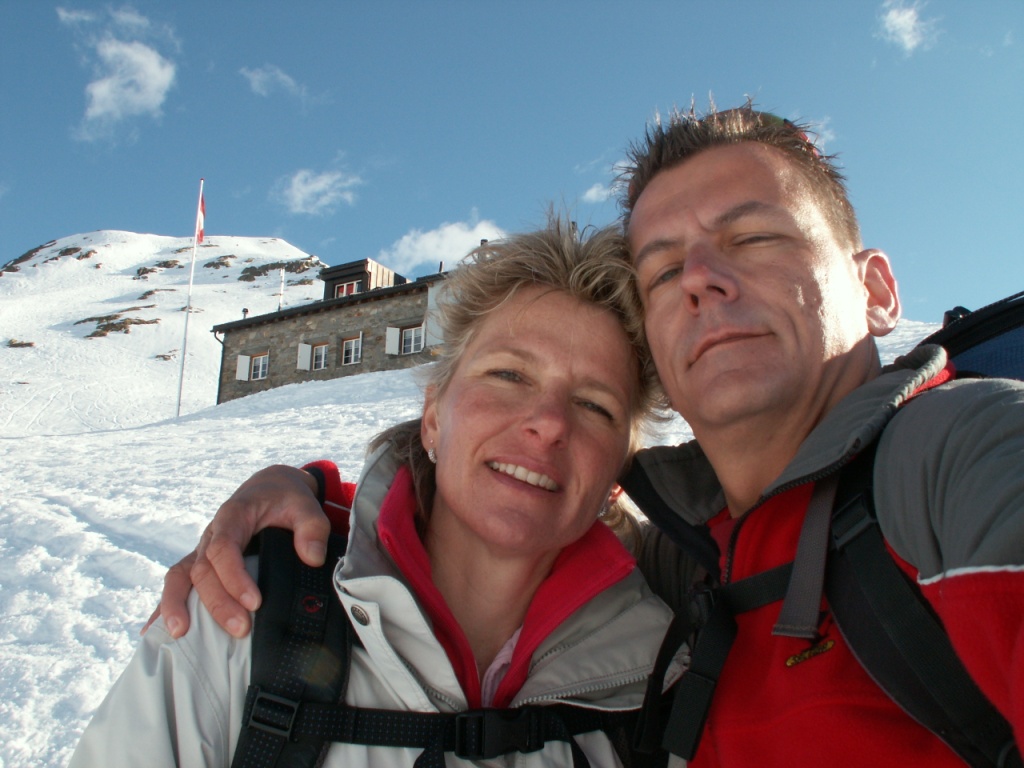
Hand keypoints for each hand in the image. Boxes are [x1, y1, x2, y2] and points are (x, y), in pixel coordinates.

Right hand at [144, 465, 330, 637]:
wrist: (269, 489)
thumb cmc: (285, 498)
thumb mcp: (305, 504)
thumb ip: (312, 527)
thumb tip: (312, 557)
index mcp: (233, 516)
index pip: (224, 549)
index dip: (235, 577)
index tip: (255, 602)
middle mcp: (211, 534)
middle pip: (203, 570)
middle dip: (218, 602)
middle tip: (241, 629)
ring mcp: (202, 549)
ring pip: (180, 576)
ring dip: (177, 605)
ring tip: (180, 634)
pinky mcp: (201, 562)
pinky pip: (178, 583)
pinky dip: (164, 605)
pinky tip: (154, 631)